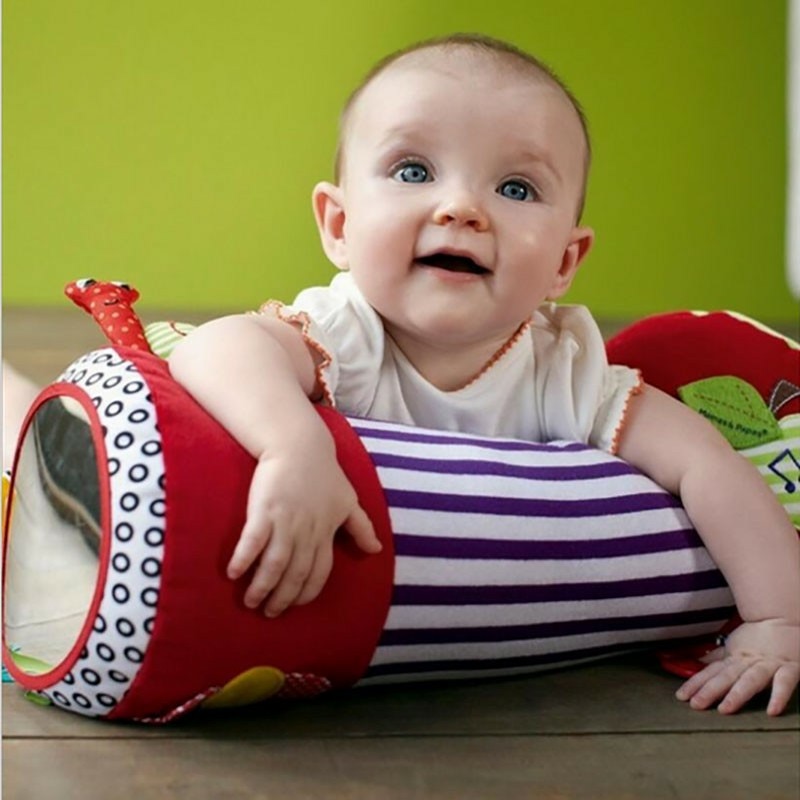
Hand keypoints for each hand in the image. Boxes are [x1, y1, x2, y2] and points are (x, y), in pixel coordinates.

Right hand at [227, 444, 380, 616]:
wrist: (299, 444)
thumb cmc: (323, 472)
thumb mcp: (348, 500)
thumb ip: (361, 527)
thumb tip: (376, 549)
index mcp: (326, 532)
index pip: (319, 572)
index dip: (307, 592)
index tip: (294, 605)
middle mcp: (307, 532)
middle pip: (296, 574)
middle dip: (282, 598)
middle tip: (268, 612)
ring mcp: (285, 522)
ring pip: (275, 564)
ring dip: (262, 587)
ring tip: (250, 601)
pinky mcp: (264, 510)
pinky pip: (253, 541)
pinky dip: (244, 559)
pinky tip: (233, 573)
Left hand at [675, 619, 799, 714]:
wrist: (785, 617)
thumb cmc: (759, 636)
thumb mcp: (735, 646)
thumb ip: (719, 657)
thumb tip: (699, 661)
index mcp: (734, 657)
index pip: (711, 672)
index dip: (695, 683)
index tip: (681, 696)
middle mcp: (748, 661)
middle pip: (725, 677)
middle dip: (709, 691)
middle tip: (696, 705)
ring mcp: (768, 664)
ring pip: (750, 680)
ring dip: (736, 694)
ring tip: (724, 709)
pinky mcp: (790, 667)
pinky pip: (784, 683)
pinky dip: (778, 696)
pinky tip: (772, 710)